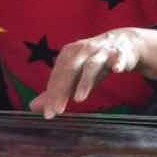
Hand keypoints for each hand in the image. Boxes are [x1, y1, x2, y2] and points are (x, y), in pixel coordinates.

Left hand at [29, 27, 156, 118]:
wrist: (122, 43)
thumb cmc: (94, 61)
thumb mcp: (75, 75)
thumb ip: (56, 90)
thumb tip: (33, 107)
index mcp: (68, 55)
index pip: (57, 77)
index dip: (52, 95)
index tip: (49, 114)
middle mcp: (82, 51)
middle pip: (69, 70)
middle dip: (62, 90)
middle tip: (58, 110)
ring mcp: (101, 51)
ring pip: (91, 65)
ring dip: (85, 81)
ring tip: (79, 99)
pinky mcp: (119, 53)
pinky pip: (118, 58)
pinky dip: (117, 63)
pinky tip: (116, 70)